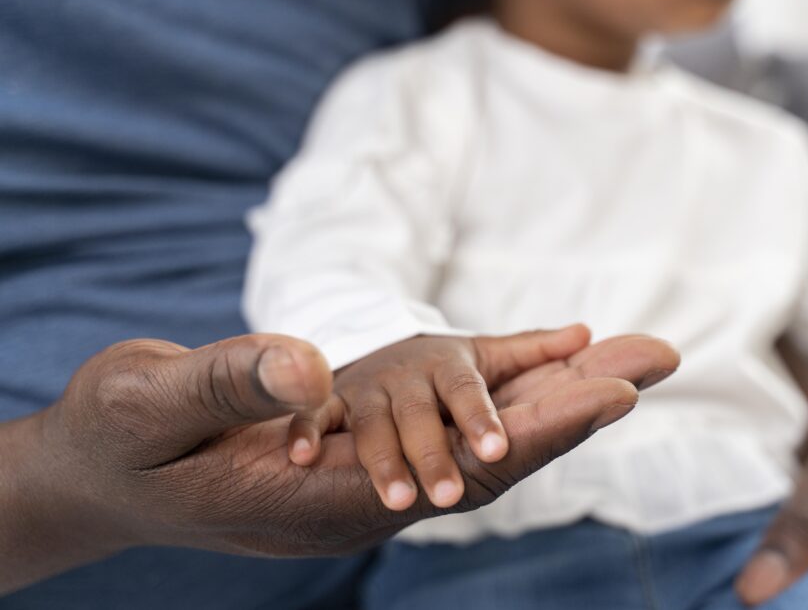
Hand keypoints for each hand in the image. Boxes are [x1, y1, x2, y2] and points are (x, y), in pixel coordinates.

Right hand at [0, 331, 678, 593]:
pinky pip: (443, 431)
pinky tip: (542, 372)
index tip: (612, 393)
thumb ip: (222, 387)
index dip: (535, 432)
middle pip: (488, 465)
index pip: (450, 474)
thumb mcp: (145, 405)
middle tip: (654, 364)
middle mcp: (357, 502)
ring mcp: (359, 482)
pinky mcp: (353, 458)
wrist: (97, 469)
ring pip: (475, 450)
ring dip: (551, 406)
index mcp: (316, 499)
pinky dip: (500, 401)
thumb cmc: (111, 441)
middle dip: (573, 415)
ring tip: (624, 362)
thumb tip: (303, 361)